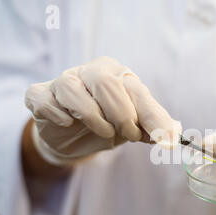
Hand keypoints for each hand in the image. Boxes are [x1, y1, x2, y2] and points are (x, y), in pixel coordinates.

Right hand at [25, 56, 180, 164]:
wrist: (73, 139)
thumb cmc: (107, 126)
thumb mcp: (134, 127)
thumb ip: (153, 127)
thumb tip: (174, 135)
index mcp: (117, 74)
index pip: (136, 91)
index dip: (151, 117)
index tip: (164, 141)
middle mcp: (90, 72)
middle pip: (105, 83)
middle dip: (121, 115)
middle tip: (128, 134)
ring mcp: (63, 81)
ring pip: (73, 89)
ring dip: (92, 117)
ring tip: (103, 132)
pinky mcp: (41, 95)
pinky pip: (45, 100)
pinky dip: (57, 115)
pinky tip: (68, 124)